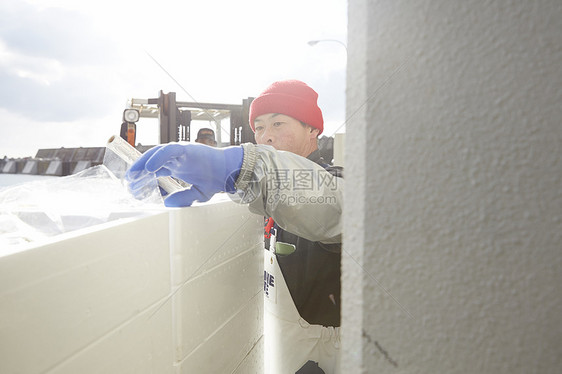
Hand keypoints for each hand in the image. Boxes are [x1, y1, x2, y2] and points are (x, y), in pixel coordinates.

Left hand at [126, 143, 243, 206]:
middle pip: (152, 161)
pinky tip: (149, 168)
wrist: (230, 171)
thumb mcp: (197, 194)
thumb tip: (167, 203)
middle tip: (128, 182)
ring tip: (133, 175)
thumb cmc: (216, 178)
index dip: (143, 179)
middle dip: (138, 171)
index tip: (135, 188)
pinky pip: (168, 151)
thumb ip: (182, 198)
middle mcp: (176, 158)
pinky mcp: (186, 149)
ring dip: (143, 163)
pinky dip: (157, 157)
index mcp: (178, 167)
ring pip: (156, 154)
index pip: (155, 170)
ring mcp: (180, 152)